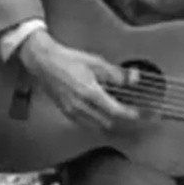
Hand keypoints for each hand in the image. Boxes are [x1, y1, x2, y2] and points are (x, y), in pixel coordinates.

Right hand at [19, 30, 140, 130]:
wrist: (44, 62)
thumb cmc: (67, 60)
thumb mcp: (96, 63)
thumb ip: (116, 73)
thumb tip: (133, 78)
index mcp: (90, 93)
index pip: (116, 111)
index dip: (130, 114)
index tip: (139, 115)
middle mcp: (81, 106)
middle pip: (107, 121)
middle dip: (119, 118)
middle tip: (127, 110)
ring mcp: (72, 111)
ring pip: (95, 124)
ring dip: (106, 120)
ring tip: (112, 110)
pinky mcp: (65, 112)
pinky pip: (84, 122)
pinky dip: (93, 120)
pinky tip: (96, 110)